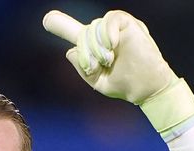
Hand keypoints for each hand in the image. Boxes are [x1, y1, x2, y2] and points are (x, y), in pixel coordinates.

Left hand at [43, 10, 193, 131]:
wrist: (146, 89)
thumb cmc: (125, 86)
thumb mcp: (97, 81)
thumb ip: (83, 67)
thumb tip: (70, 51)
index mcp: (95, 48)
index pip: (77, 33)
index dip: (60, 25)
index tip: (47, 20)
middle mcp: (104, 37)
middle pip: (83, 33)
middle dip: (85, 50)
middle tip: (95, 66)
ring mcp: (116, 30)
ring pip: (95, 26)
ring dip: (96, 45)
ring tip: (108, 60)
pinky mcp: (129, 25)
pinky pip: (112, 18)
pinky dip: (107, 32)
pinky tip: (112, 46)